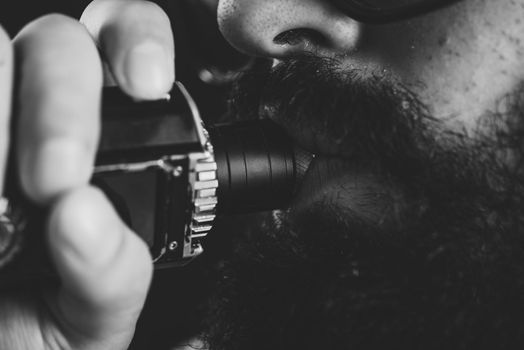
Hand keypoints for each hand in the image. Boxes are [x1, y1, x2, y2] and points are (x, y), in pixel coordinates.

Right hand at [0, 0, 174, 348]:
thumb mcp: (93, 314)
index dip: (138, 40)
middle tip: (56, 179)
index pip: (126, 44)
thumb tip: (87, 217)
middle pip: (57, 42)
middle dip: (62, 103)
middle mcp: (39, 120)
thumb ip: (111, 272)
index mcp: (104, 147)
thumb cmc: (39, 330)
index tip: (148, 83)